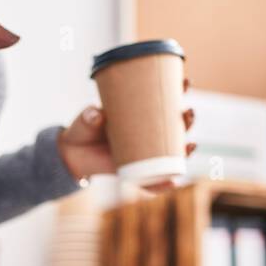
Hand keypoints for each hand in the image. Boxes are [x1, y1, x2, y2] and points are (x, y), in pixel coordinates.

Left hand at [58, 78, 196, 184]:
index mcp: (141, 115)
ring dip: (185, 150)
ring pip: (171, 153)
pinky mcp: (135, 173)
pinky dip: (163, 183)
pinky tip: (174, 181)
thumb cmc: (84, 129)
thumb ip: (90, 116)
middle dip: (187, 120)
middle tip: (188, 112)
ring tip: (192, 145)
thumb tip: (97, 115)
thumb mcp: (86, 119)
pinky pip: (153, 181)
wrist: (73, 153)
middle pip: (176, 128)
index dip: (179, 91)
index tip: (185, 82)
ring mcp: (143, 154)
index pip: (165, 102)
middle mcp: (148, 135)